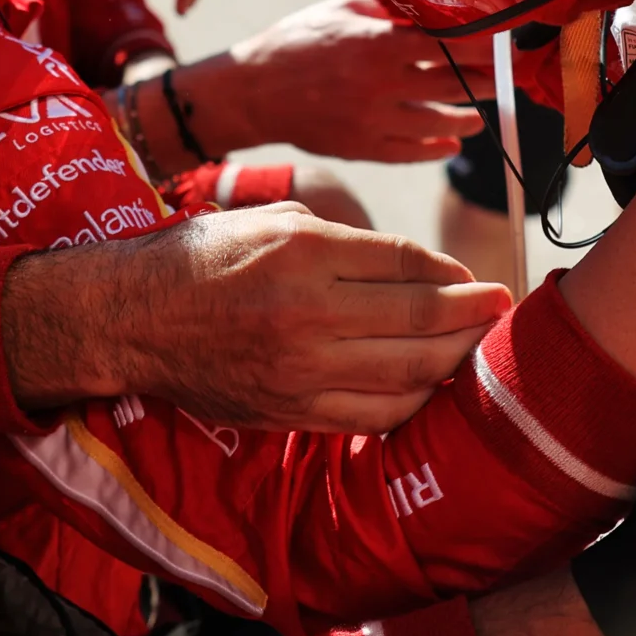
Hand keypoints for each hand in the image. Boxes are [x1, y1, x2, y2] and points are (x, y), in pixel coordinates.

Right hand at [94, 202, 507, 431]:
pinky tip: (431, 389)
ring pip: (405, 373)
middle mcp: (305, 310)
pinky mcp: (289, 411)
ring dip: (454, 361)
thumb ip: (341, 240)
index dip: (452, 273)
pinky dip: (412, 404)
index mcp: (302, 250)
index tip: (478, 278)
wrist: (132, 319)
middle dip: (471, 315)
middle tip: (503, 309)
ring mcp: (298, 368)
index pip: (405, 263)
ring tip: (479, 350)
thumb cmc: (203, 257)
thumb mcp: (270, 219)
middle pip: (417, 317)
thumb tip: (411, 267)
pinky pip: (372, 417)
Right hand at [174, 0, 487, 162]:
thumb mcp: (338, 12)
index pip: (446, 43)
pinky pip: (411, 152)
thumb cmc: (294, 42)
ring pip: (439, 123)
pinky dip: (436, 148)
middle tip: (505, 77)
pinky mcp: (362, 147)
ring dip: (467, 119)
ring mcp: (373, 120)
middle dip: (486, 80)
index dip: (480, 43)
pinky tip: (450, 143)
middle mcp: (381, 83)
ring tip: (479, 116)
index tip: (502, 40)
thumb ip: (383, 12)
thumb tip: (424, 6)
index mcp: (377, 43)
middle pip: (453, 84)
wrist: (251, 92)